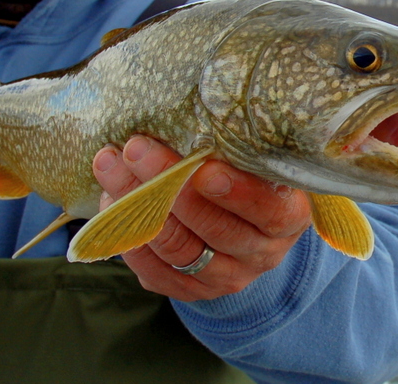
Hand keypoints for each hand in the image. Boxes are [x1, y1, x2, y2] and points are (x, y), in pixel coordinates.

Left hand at [92, 136, 311, 300]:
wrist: (244, 226)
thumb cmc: (247, 174)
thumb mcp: (254, 160)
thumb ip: (235, 143)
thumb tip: (189, 106)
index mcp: (287, 218)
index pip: (269, 211)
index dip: (239, 193)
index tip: (204, 168)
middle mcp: (261, 254)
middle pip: (214, 228)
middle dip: (169, 185)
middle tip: (136, 148)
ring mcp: (225, 277)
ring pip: (178, 248)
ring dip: (137, 205)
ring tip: (110, 165)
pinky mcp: (190, 290)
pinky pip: (154, 270)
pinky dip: (128, 236)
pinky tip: (111, 200)